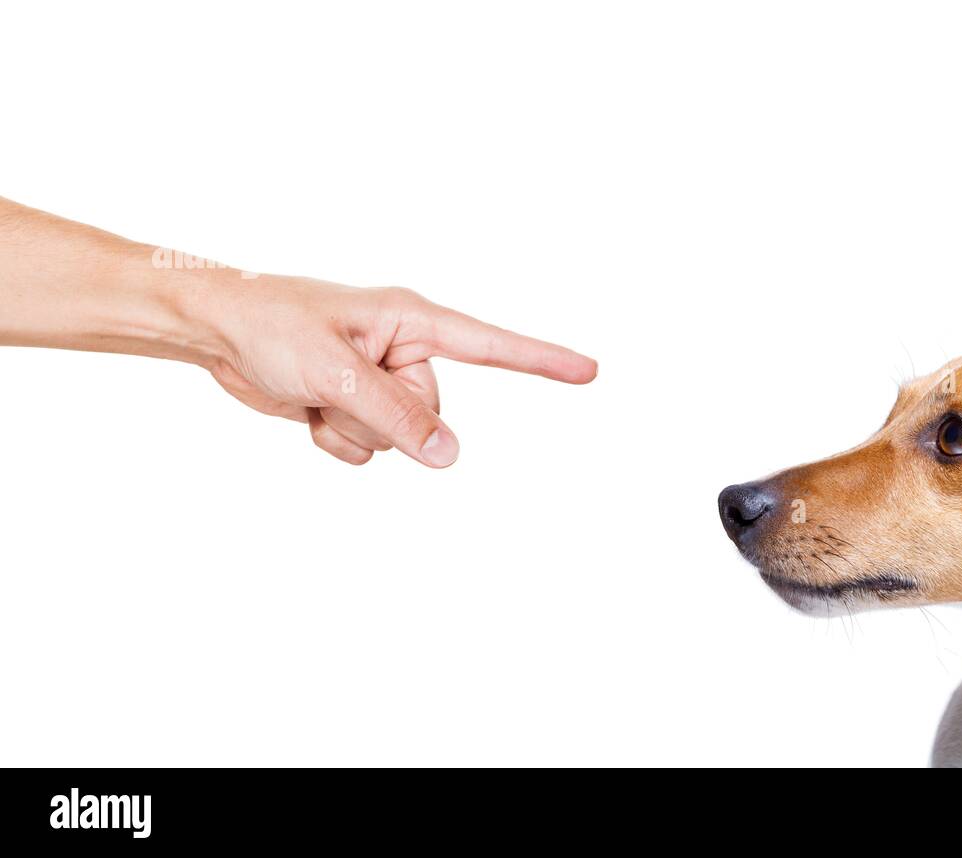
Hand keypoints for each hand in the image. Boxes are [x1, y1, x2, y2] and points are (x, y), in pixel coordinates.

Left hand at [201, 275, 596, 466]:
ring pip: (400, 439)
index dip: (543, 360)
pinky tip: (310, 409)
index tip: (589, 372)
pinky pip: (370, 451)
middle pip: (433, 414)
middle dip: (385, 416)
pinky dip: (338, 439)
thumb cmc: (272, 326)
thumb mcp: (337, 370)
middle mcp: (406, 350)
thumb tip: (450, 454)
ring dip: (355, 429)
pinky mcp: (357, 405)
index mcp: (414, 322)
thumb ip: (397, 414)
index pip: (492, 346)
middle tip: (337, 384)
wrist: (215, 330)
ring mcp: (382, 380)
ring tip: (317, 392)